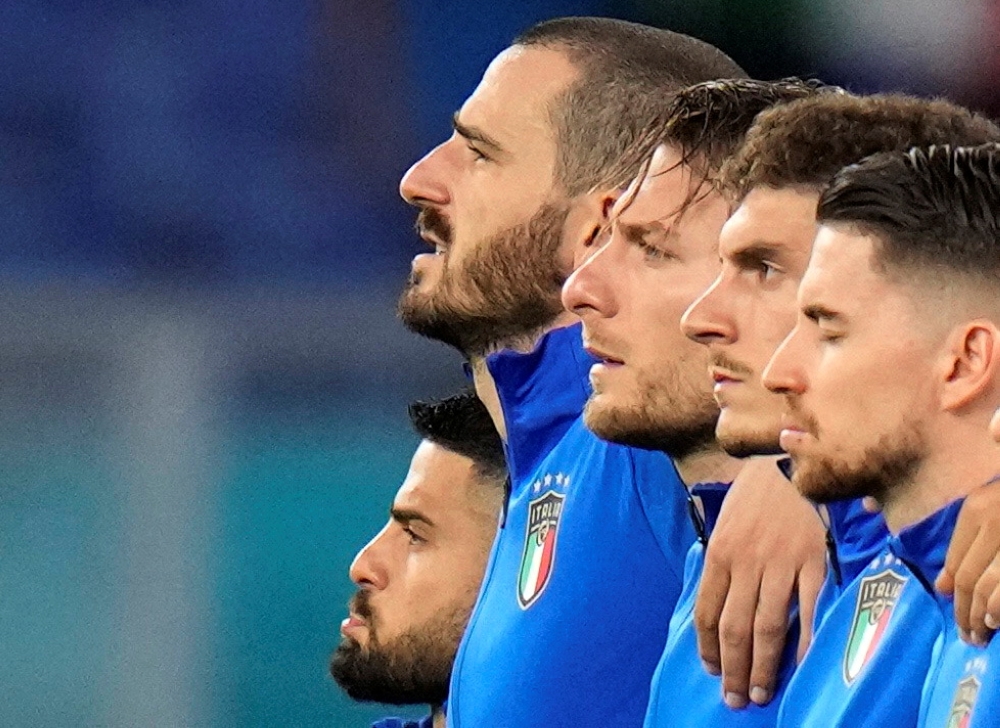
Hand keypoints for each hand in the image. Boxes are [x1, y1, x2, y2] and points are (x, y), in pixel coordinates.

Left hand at [694, 456, 825, 708]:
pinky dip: (805, 642)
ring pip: (767, 626)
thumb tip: (717, 603)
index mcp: (718, 553)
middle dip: (733, 669)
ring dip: (763, 666)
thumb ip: (722, 563)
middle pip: (734, 628)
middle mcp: (744, 562)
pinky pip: (808, 610)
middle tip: (736, 699)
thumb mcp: (725, 522)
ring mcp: (779, 563)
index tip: (712, 671)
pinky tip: (801, 668)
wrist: (790, 458)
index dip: (707, 647)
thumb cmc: (756, 493)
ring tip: (761, 693)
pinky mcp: (813, 561)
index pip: (706, 612)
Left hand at [936, 480, 999, 645]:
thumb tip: (943, 587)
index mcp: (978, 508)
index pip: (956, 559)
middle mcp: (994, 520)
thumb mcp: (991, 509)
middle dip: (964, 611)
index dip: (953, 589)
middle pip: (969, 577)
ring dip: (979, 616)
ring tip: (978, 635)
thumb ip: (968, 542)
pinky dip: (998, 607)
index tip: (954, 608)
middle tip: (965, 636)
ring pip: (986, 586)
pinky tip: (995, 621)